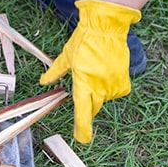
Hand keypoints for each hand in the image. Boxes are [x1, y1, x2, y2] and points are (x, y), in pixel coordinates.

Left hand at [39, 0, 141, 142]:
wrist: (106, 28)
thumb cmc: (84, 40)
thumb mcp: (65, 56)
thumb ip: (55, 72)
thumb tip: (43, 82)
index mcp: (83, 82)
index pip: (82, 111)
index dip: (82, 127)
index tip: (82, 139)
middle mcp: (99, 86)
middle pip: (93, 107)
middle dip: (87, 106)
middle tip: (84, 93)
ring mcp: (113, 84)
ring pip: (104, 98)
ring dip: (98, 93)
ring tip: (94, 72)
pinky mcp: (124, 80)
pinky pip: (116, 92)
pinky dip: (110, 88)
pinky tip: (105, 74)